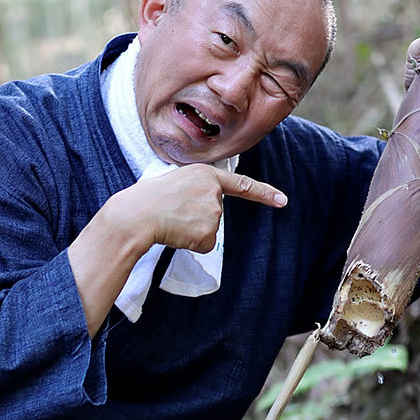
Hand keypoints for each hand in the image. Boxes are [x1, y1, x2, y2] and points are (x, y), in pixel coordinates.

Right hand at [104, 164, 286, 253]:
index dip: (264, 193)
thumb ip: (194, 190)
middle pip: (214, 213)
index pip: (241, 185)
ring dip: (191, 231)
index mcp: (205, 174)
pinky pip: (203, 245)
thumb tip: (197, 213)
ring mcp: (213, 213)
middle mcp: (214, 193)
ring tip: (170, 221)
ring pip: (208, 231)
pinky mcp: (208, 234)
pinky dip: (189, 244)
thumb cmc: (146, 199)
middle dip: (196, 218)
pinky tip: (175, 233)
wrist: (137, 215)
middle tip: (172, 212)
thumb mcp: (173, 181)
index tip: (282, 200)